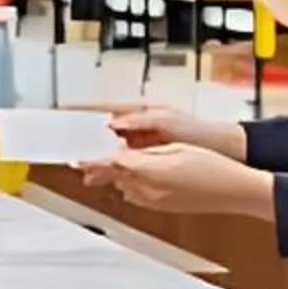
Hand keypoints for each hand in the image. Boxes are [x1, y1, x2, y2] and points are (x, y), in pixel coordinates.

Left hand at [78, 142, 274, 218]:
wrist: (232, 190)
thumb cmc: (211, 167)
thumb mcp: (174, 150)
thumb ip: (143, 153)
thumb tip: (121, 155)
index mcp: (150, 171)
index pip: (111, 164)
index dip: (92, 160)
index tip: (78, 158)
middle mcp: (149, 189)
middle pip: (114, 177)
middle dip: (98, 168)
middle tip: (84, 160)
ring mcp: (155, 201)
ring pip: (124, 187)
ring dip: (114, 177)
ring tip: (104, 167)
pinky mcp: (162, 207)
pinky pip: (137, 196)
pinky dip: (130, 185)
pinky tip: (133, 179)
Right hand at [82, 102, 247, 160]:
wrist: (221, 150)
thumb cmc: (196, 130)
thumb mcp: (164, 121)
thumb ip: (137, 121)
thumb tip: (112, 123)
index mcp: (141, 113)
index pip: (106, 110)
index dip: (86, 111)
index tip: (66, 112)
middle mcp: (140, 127)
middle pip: (106, 134)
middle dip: (89, 142)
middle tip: (73, 151)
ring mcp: (145, 143)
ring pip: (114, 151)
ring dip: (101, 160)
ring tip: (88, 170)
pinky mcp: (152, 159)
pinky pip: (127, 163)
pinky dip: (116, 170)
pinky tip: (110, 178)